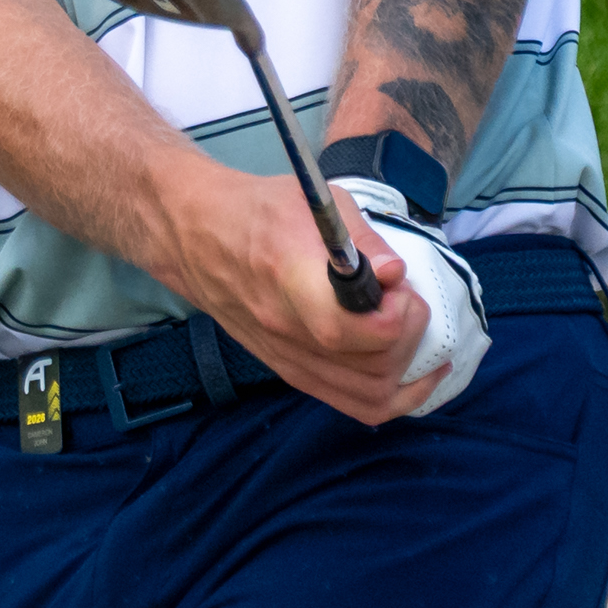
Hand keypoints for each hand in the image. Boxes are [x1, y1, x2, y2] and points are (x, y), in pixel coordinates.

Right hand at [162, 167, 428, 422]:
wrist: (196, 235)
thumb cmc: (259, 210)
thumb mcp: (317, 202)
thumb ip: (363, 239)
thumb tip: (396, 272)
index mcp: (291, 279)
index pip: (359, 329)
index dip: (399, 313)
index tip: (400, 285)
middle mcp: (286, 329)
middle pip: (374, 367)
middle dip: (411, 336)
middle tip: (406, 300)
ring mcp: (287, 357)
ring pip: (370, 395)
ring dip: (407, 369)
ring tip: (412, 333)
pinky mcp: (290, 371)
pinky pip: (351, 404)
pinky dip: (391, 396)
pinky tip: (411, 374)